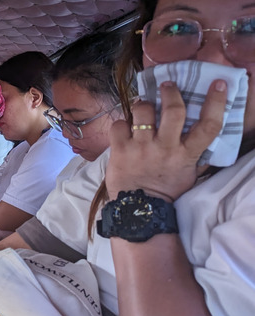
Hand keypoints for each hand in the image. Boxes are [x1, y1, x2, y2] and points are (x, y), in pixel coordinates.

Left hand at [106, 80, 227, 201]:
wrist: (139, 209)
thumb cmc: (166, 190)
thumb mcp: (189, 174)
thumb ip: (197, 156)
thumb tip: (206, 138)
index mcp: (186, 154)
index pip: (209, 125)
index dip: (216, 103)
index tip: (218, 85)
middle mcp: (166, 148)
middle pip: (174, 111)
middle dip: (171, 93)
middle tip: (168, 86)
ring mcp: (141, 148)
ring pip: (143, 112)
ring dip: (143, 104)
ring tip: (143, 106)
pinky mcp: (120, 150)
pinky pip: (119, 125)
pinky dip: (121, 123)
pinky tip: (124, 129)